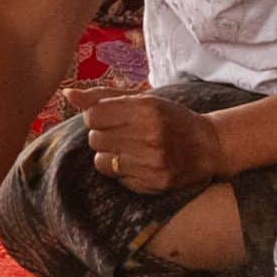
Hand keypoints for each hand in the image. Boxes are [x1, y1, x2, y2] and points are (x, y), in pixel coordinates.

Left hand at [79, 91, 224, 194]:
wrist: (209, 146)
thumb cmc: (170, 118)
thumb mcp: (143, 99)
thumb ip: (103, 96)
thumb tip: (68, 93)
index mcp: (146, 109)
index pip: (93, 115)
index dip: (95, 117)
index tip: (108, 118)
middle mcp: (150, 135)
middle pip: (95, 139)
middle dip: (102, 136)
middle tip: (121, 134)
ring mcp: (153, 162)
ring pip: (101, 161)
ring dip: (109, 155)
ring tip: (129, 149)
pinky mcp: (155, 183)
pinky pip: (117, 178)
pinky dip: (122, 172)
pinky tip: (139, 163)